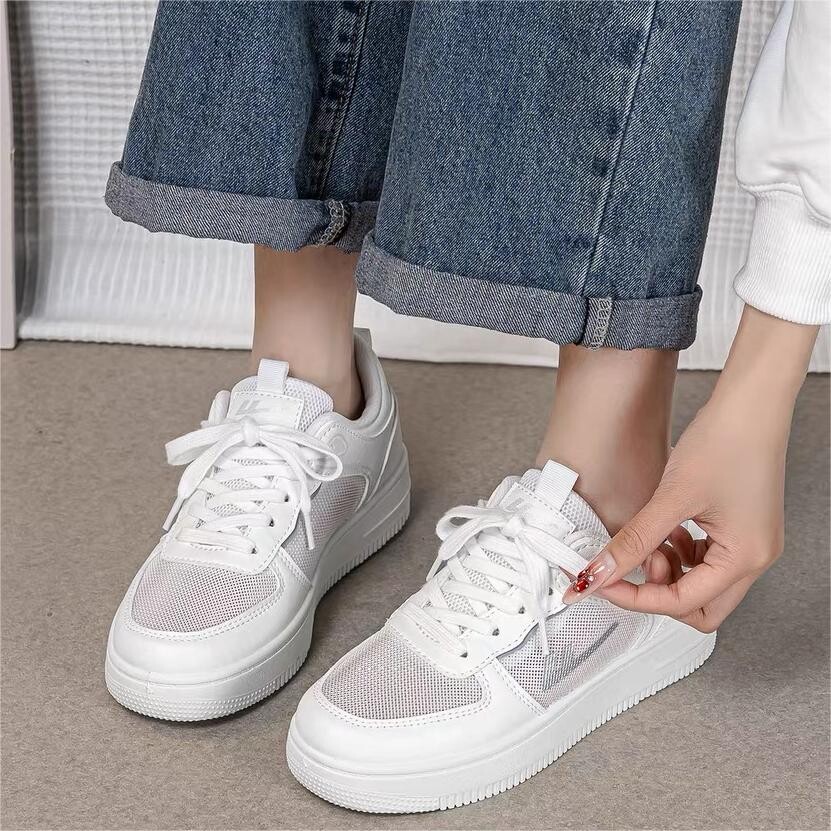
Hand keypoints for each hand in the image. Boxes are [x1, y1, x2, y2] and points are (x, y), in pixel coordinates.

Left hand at [561, 306, 818, 630]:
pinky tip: (664, 530)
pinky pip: (707, 558)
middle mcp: (754, 557)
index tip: (604, 582)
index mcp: (744, 558)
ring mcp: (750, 543)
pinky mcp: (741, 527)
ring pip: (703, 584)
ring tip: (649, 541)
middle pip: (700, 607)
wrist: (749, 404)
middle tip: (628, 569)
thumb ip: (634, 541)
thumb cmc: (726, 441)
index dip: (637, 597)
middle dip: (659, 593)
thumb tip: (601, 572)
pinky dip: (681, 553)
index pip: (683, 602)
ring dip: (670, 571)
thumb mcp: (670, 498)